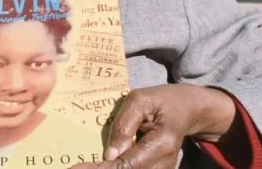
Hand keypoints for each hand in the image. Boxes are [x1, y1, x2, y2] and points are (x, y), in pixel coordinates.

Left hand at [71, 84, 236, 168]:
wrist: (186, 110)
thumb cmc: (161, 101)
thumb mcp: (140, 99)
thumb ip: (124, 124)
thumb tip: (110, 154)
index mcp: (162, 144)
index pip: (127, 165)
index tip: (76, 168)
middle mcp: (165, 163)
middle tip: (75, 167)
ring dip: (107, 168)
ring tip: (83, 165)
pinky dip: (115, 167)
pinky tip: (98, 163)